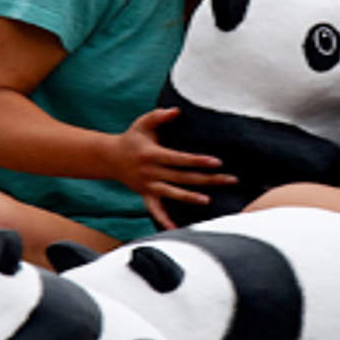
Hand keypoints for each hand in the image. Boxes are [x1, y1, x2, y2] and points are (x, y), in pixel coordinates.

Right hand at [108, 107, 237, 228]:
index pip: (179, 159)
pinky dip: (163, 220)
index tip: (217, 162)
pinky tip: (176, 228)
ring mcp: (148, 186)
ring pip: (172, 193)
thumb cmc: (132, 138)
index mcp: (153, 154)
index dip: (198, 161)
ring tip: (208, 200)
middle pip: (182, 177)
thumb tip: (176, 110)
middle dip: (207, 179)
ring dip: (189, 198)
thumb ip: (159, 116)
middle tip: (230, 180)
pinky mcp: (145, 195)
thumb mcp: (142, 123)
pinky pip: (155, 210)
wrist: (109, 158)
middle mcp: (151, 172)